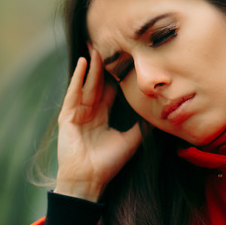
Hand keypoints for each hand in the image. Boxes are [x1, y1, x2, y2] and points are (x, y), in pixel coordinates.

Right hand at [55, 49, 141, 201]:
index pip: (109, 90)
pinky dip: (77, 77)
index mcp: (101, 117)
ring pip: (85, 84)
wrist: (89, 181)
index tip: (124, 58)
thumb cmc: (108, 164)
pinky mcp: (67, 117)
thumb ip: (141, 127)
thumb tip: (159, 115)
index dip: (115, 75)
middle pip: (96, 83)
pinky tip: (82, 63)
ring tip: (95, 46)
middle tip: (107, 43)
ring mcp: (76, 113)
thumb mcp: (131, 141)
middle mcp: (88, 112)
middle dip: (101, 64)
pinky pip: (73, 93)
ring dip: (90, 65)